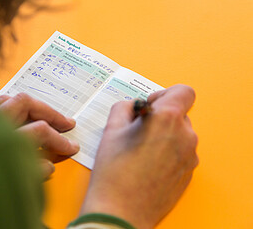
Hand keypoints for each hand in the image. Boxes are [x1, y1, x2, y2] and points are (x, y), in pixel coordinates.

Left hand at [0, 93, 78, 178]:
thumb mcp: (11, 186)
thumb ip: (33, 174)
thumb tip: (48, 166)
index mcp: (1, 140)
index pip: (39, 131)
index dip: (59, 140)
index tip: (70, 148)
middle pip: (24, 104)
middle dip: (50, 113)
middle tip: (65, 123)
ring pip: (9, 99)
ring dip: (31, 106)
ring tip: (45, 115)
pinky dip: (13, 108)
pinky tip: (21, 118)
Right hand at [80, 85, 198, 228]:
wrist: (121, 210)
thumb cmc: (114, 170)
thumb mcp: (112, 128)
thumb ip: (124, 107)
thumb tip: (133, 106)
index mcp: (168, 119)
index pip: (183, 91)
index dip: (165, 94)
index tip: (150, 105)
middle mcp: (185, 136)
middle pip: (180, 113)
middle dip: (161, 116)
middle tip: (139, 129)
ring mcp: (190, 156)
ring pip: (180, 133)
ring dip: (165, 134)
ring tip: (142, 149)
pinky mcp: (189, 173)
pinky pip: (181, 152)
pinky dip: (168, 151)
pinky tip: (148, 164)